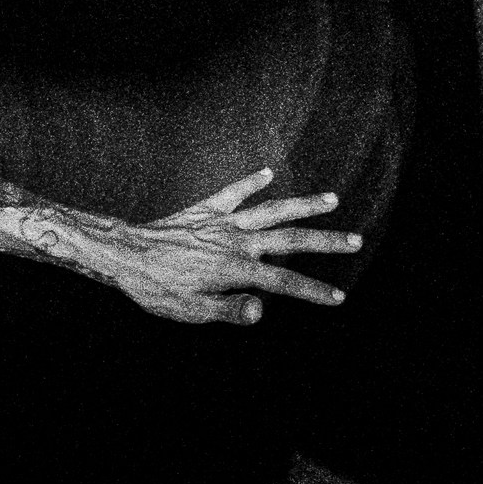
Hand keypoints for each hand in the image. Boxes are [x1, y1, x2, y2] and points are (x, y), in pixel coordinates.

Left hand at [101, 170, 360, 325]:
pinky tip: (268, 172)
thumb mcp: (191, 311)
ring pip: (273, 209)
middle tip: (356, 240)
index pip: (285, 281)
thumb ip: (228, 311)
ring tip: (332, 199)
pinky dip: (252, 182)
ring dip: (304, 204)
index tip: (339, 297)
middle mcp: (237, 241)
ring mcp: (224, 222)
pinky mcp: (207, 210)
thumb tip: (263, 311)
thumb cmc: (156, 289)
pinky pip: (234, 193)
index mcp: (237, 269)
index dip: (313, 290)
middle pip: (291, 238)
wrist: (125, 255)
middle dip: (326, 241)